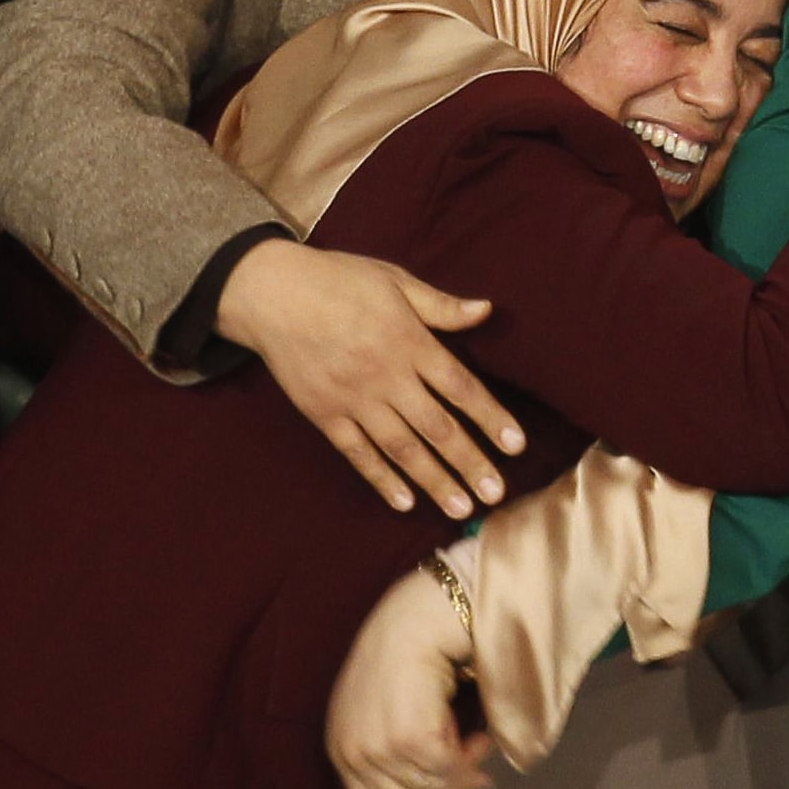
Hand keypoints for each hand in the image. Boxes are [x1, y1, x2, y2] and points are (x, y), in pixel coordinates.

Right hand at [217, 239, 522, 518]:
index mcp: (408, 340)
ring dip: (434, 481)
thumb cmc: (338, 279)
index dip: (490, 417)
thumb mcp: (393, 279)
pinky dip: (382, 480)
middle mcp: (385, 375)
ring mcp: (354, 399)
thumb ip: (440, 305)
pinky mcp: (325, 415)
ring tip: (460, 508)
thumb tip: (487, 310)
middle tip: (496, 494)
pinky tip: (405, 502)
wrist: (272, 293)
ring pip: (402, 448)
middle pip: (436, 427)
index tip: (516, 445)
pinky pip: (358, 454)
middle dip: (469, 462)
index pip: (460, 387)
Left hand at [327, 556, 492, 788]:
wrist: (415, 619)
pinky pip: (448, 772)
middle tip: (480, 779)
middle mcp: (352, 753)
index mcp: (340, 748)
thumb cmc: (405, 657)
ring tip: (479, 746)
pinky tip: (479, 737)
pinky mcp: (407, 739)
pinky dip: (470, 759)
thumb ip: (398, 755)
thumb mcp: (384, 712)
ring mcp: (377, 748)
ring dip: (465, 774)